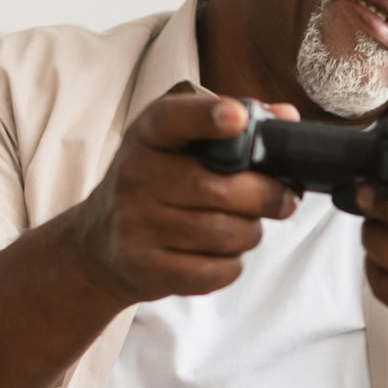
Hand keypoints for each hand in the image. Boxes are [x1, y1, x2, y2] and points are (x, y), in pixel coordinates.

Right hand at [64, 90, 298, 304]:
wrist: (101, 241)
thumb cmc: (157, 185)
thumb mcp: (180, 145)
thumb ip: (233, 129)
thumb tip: (287, 117)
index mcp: (148, 135)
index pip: (174, 119)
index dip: (208, 116)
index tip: (238, 117)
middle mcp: (136, 176)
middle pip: (220, 190)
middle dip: (267, 197)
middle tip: (285, 199)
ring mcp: (136, 224)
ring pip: (224, 233)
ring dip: (251, 233)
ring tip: (247, 226)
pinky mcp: (146, 267)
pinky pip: (213, 271)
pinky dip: (232, 265)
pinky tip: (224, 254)